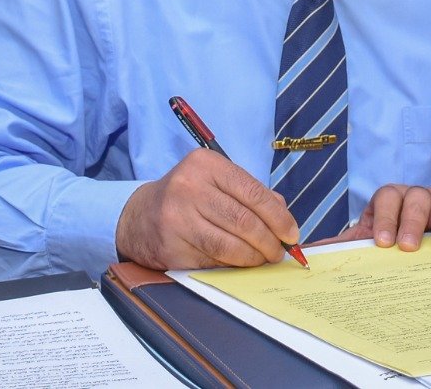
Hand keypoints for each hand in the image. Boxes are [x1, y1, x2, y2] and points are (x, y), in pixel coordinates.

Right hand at [115, 149, 299, 270]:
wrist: (139, 215)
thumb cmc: (188, 196)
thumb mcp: (216, 181)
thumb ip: (251, 193)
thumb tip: (284, 218)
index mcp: (206, 165)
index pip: (253, 192)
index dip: (278, 217)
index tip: (291, 234)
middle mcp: (189, 188)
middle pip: (244, 221)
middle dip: (269, 241)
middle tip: (279, 252)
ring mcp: (177, 218)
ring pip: (230, 245)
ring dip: (254, 257)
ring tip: (263, 259)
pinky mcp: (171, 247)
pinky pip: (212, 261)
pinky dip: (233, 265)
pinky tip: (240, 264)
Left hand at [338, 184, 430, 251]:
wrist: (422, 238)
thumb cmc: (392, 238)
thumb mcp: (367, 240)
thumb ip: (341, 246)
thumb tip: (305, 254)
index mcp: (391, 199)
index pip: (386, 197)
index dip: (384, 216)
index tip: (382, 242)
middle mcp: (418, 195)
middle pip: (416, 198)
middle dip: (412, 221)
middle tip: (408, 246)